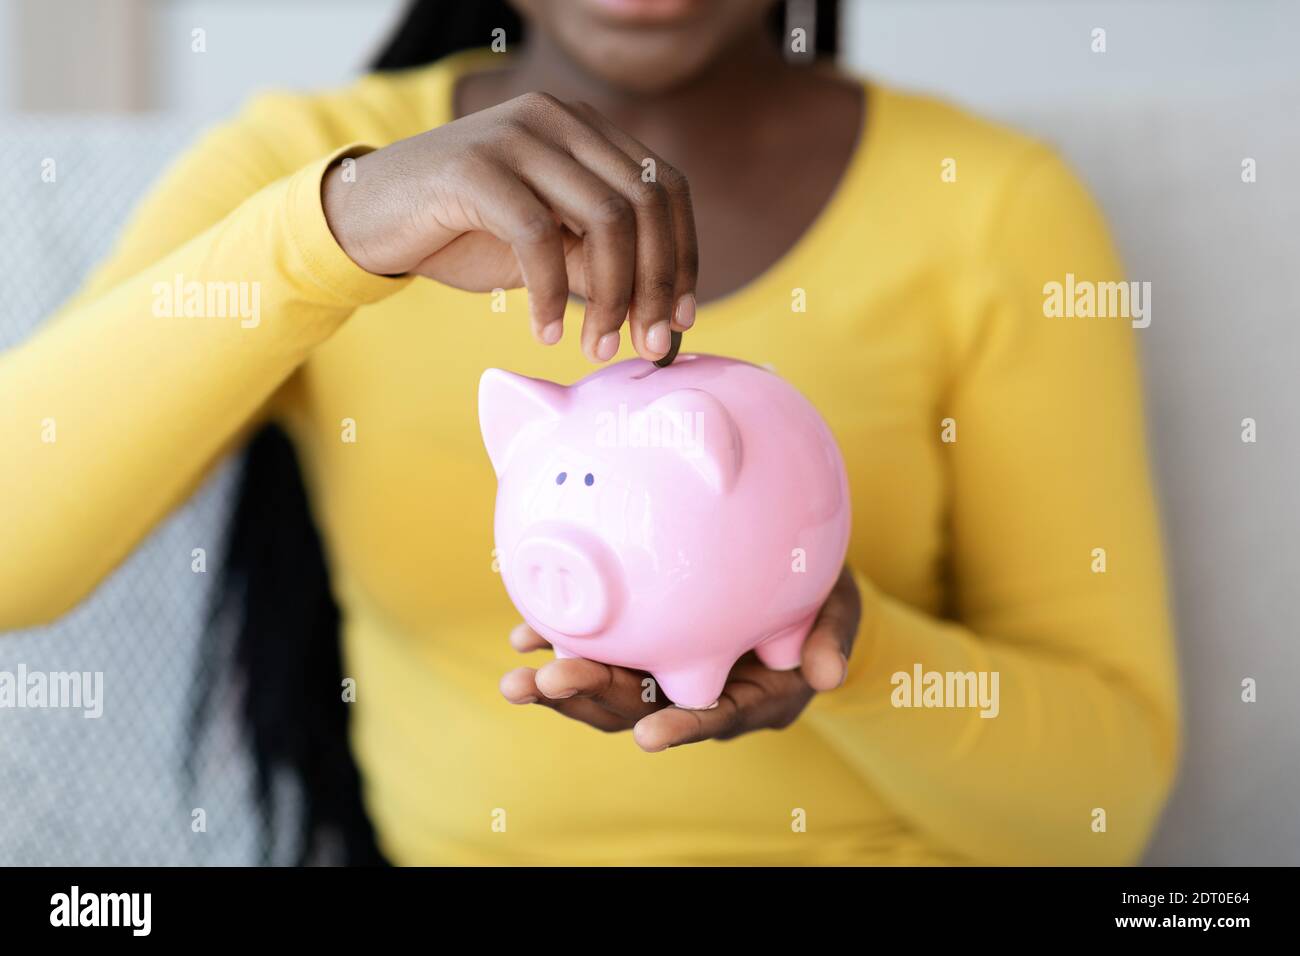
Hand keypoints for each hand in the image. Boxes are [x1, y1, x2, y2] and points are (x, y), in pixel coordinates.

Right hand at [321, 92, 697, 361]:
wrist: (367, 218)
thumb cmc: (462, 233)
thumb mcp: (548, 251)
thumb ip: (601, 265)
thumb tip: (663, 312)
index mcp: (584, 128)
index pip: (665, 185)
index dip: (683, 254)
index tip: (682, 318)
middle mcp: (558, 118)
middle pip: (645, 201)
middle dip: (657, 283)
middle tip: (650, 345)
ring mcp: (517, 134)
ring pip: (604, 218)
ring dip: (612, 295)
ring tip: (598, 347)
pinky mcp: (475, 166)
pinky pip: (540, 237)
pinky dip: (551, 295)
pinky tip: (545, 333)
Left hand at [499, 565, 861, 751]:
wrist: (796, 588)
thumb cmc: (819, 601)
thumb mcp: (837, 612)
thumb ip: (830, 639)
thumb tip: (830, 673)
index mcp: (748, 697)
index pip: (714, 717)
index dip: (682, 727)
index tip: (649, 736)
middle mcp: (700, 693)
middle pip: (642, 708)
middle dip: (592, 700)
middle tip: (544, 683)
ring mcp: (666, 673)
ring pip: (610, 692)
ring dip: (562, 687)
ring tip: (516, 679)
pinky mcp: (644, 648)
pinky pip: (599, 655)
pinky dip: (561, 646)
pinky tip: (523, 638)